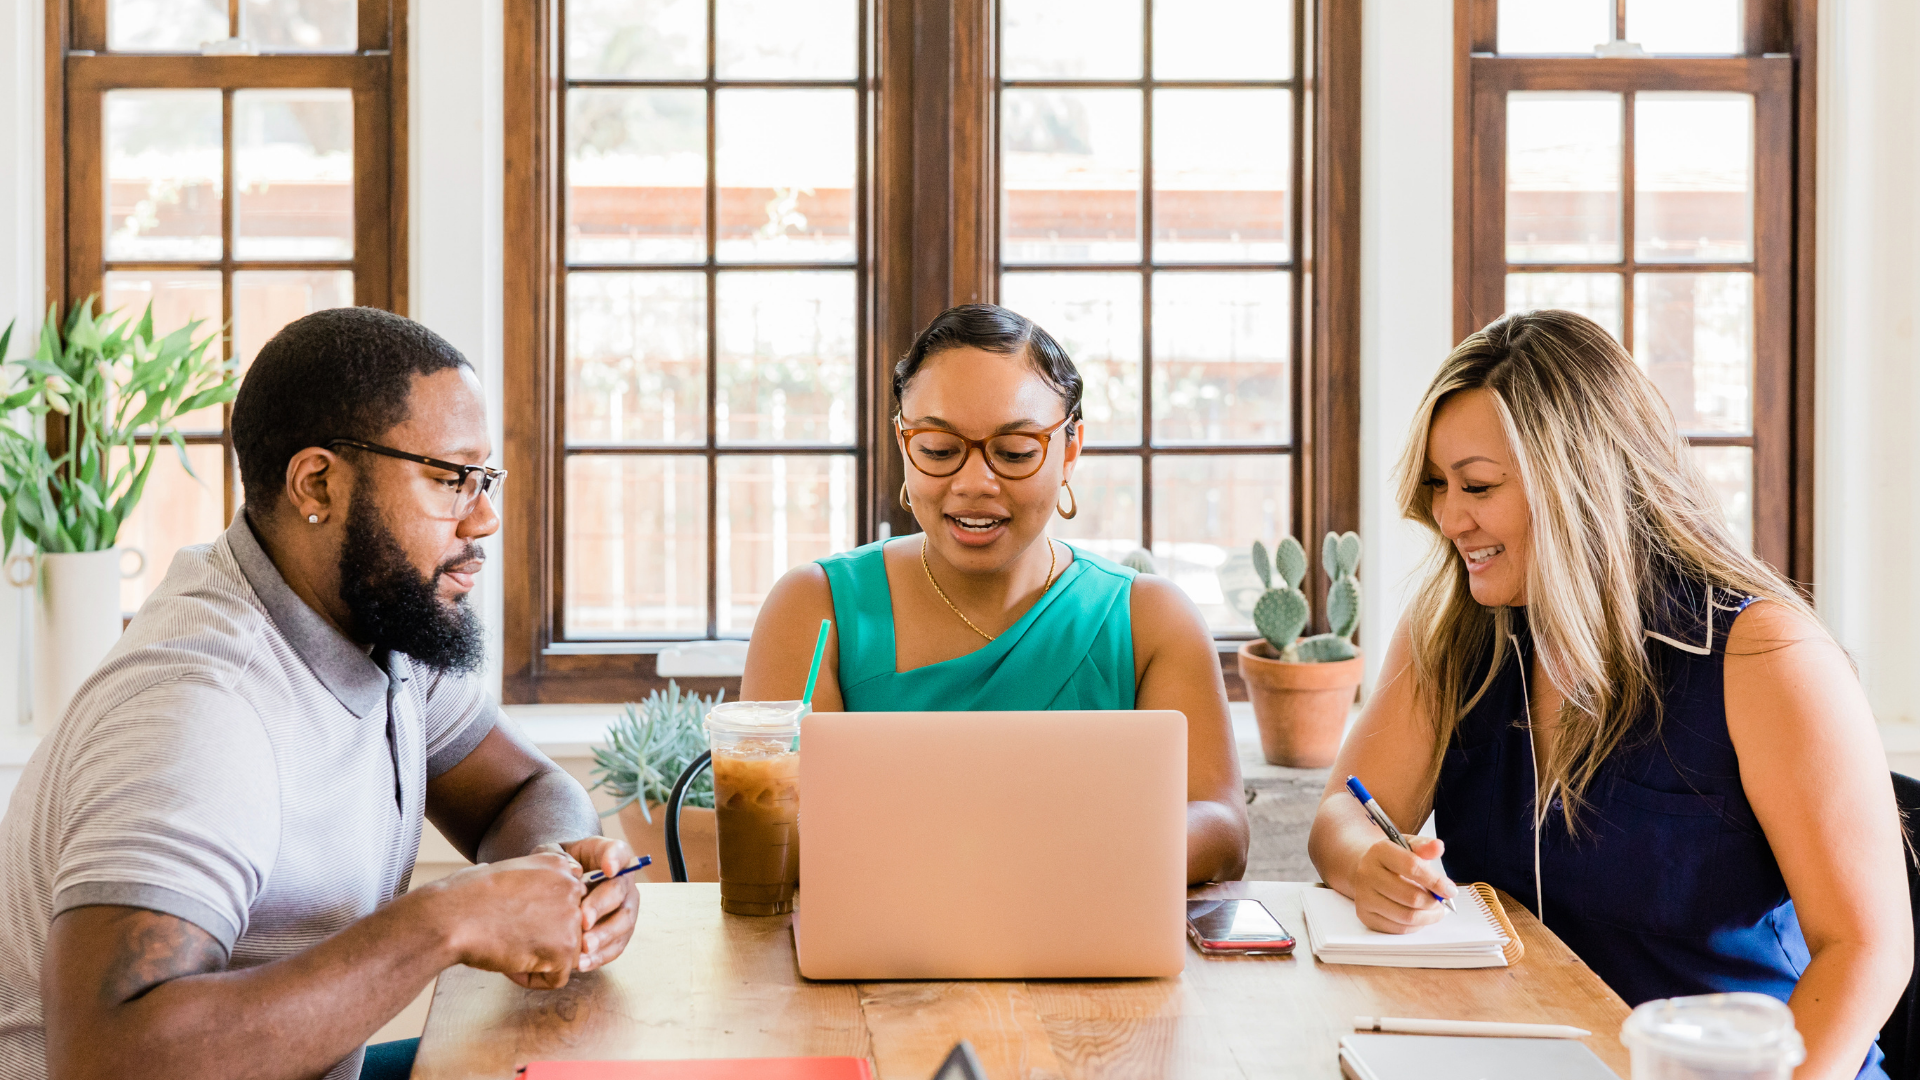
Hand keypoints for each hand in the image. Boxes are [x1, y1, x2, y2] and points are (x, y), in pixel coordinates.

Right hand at [431, 852, 585, 988]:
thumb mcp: (508, 870)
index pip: (568, 900)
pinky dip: (531, 978)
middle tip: (511, 933)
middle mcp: (572, 886)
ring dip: (539, 959)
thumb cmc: (465, 895)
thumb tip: (536, 891)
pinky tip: (509, 963)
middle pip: (572, 927)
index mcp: (558, 864)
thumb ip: (534, 879)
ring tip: (508, 948)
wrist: (451, 917)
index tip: (516, 916)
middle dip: (544, 938)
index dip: (542, 915)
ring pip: (568, 953)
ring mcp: (571, 918)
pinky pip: (556, 978)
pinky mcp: (564, 949)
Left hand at [541, 837, 640, 973]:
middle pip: (619, 891)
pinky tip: (582, 963)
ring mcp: (625, 908)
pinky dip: (600, 956)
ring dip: (604, 936)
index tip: (608, 869)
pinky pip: (616, 947)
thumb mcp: (552, 855)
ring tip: (584, 947)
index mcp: (608, 857)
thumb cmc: (556, 869)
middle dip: (602, 906)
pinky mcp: (620, 934)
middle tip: (583, 920)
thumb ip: (560, 858)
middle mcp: (623, 882)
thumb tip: (574, 871)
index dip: (616, 859)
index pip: (619, 852)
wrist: (556, 891)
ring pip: (623, 923)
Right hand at [1350, 836, 1457, 933]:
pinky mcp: (1365, 915)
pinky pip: (1399, 928)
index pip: (1412, 867)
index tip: (1450, 890)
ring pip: (1407, 916)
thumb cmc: (1393, 860)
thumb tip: (1438, 847)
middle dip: (1433, 902)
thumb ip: (1425, 847)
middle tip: (1441, 901)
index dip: (1436, 881)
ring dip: (1428, 916)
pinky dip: (1416, 925)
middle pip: (1411, 897)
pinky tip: (1420, 915)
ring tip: (1434, 909)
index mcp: (1380, 852)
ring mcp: (1364, 896)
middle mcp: (1367, 874)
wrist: (1367, 871)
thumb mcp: (1408, 846)